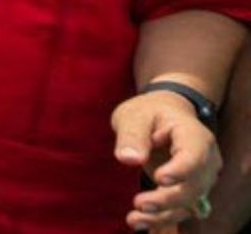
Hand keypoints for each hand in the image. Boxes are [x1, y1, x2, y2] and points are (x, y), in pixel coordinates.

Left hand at [112, 90, 221, 228]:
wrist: (162, 116)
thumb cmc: (149, 113)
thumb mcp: (135, 115)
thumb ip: (132, 135)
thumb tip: (128, 159)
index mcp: (194, 136)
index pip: (195, 156)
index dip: (181, 170)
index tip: (160, 179)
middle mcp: (205, 160)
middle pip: (194, 186)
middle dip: (169, 199)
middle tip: (139, 203)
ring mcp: (200, 178)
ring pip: (189, 203)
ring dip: (163, 214)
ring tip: (134, 218)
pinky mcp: (188, 190)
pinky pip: (180, 208)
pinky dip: (162, 217)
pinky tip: (139, 221)